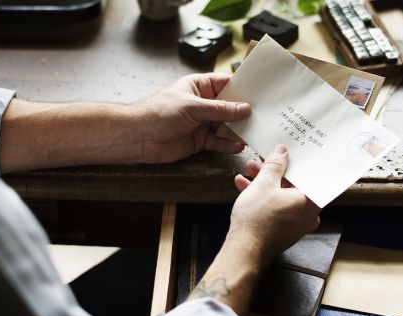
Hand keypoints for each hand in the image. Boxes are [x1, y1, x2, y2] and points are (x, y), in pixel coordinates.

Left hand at [133, 73, 250, 163]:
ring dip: (239, 129)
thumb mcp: (193, 107)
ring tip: (253, 132)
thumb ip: (220, 109)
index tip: (260, 92)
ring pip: (227, 125)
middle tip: (263, 115)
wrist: (139, 137)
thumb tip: (245, 108)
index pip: (226, 84)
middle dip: (244, 111)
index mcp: (200, 87)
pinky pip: (219, 142)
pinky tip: (237, 145)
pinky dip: (228, 144)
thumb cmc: (159, 112)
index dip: (242, 87)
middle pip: (230, 106)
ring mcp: (203, 123)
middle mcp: (203, 104)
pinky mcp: (200, 141)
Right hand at [229, 144, 319, 264]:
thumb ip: (275, 165)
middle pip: (293, 185)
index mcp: (311, 202)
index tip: (292, 152)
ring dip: (265, 181)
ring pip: (281, 195)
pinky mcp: (282, 229)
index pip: (312, 176)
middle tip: (264, 158)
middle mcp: (307, 214)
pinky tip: (244, 185)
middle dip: (275, 170)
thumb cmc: (258, 219)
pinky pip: (276, 207)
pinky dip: (263, 196)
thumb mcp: (264, 183)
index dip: (300, 161)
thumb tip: (282, 151)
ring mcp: (295, 224)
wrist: (244, 250)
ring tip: (249, 168)